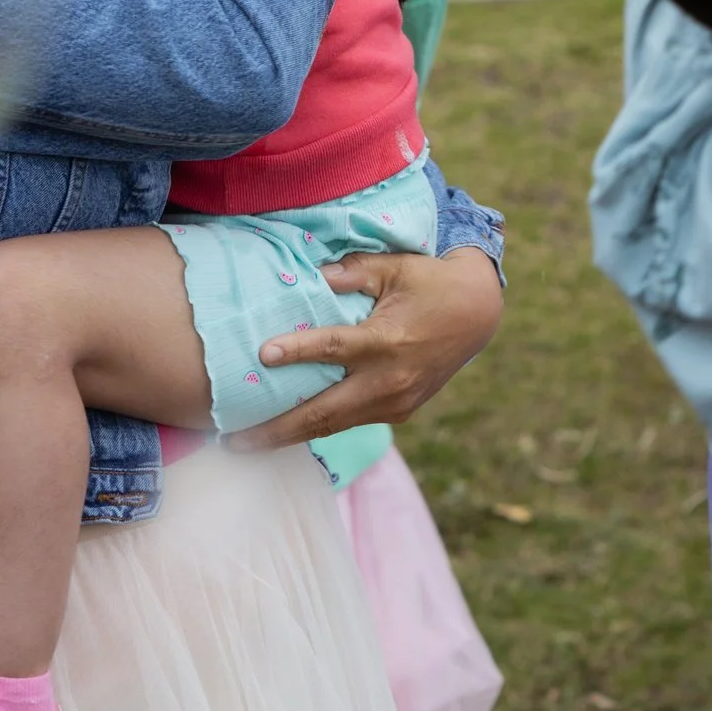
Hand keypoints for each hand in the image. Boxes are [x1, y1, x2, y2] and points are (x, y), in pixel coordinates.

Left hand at [233, 250, 503, 447]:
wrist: (478, 314)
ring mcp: (396, 402)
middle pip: (325, 412)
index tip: (262, 354)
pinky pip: (350, 422)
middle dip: (277, 429)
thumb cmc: (431, 282)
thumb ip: (353, 272)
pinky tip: (286, 430)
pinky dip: (318, 427)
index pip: (335, 348)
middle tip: (233, 441)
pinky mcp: (399, 411)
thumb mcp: (396, 266)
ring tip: (246, 444)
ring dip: (290, 436)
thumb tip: (309, 275)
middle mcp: (390, 379)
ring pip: (334, 426)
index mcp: (388, 340)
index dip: (298, 351)